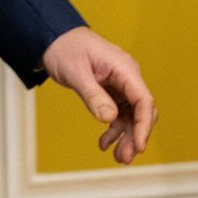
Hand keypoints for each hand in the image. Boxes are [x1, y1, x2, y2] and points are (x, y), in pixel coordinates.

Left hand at [42, 27, 155, 164]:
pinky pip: (119, 113)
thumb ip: (93, 95)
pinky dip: (114, 129)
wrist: (53, 38)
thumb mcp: (76, 73)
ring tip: (117, 157)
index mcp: (124, 68)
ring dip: (126, 137)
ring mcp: (120, 84)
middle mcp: (127, 76)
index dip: (144, 125)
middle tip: (125, 158)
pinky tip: (105, 143)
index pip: (144, 100)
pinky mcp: (112, 90)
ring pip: (131, 115)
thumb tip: (110, 118)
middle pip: (142, 111)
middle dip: (136, 135)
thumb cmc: (65, 49)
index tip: (139, 146)